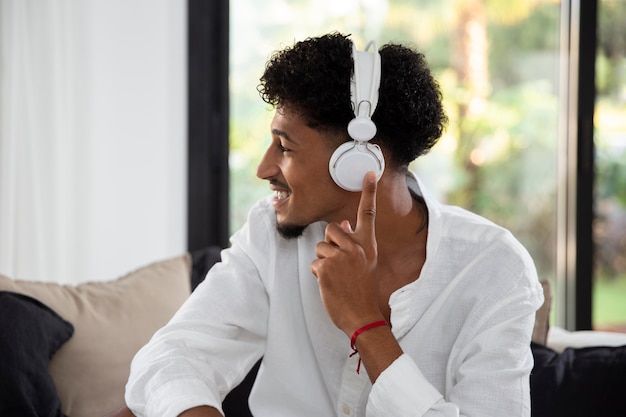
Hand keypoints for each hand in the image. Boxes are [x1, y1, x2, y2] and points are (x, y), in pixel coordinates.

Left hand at [310, 172, 384, 334]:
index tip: (369, 173)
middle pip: (332, 230)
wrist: (362, 316)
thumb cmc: (362, 290)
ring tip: (337, 277)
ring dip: (324, 262)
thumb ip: (355, 243)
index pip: (368, 214)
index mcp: (368, 245)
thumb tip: (343, 225)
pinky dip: (318, 275)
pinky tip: (330, 284)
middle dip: (330, 244)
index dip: (369, 193)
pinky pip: (315, 263)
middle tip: (340, 264)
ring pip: (321, 247)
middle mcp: (356, 247)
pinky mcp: (325, 268)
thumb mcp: (365, 263)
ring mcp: (340, 257)